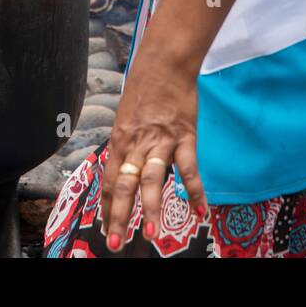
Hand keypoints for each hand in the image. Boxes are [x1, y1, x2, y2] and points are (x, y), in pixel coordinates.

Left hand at [101, 44, 204, 251]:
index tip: (106, 227)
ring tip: (151, 236)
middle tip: (116, 243)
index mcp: (120, 140)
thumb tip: (125, 168)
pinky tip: (199, 212)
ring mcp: (160, 141)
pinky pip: (188, 169)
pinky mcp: (183, 136)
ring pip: (151, 180)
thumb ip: (127, 145)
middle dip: (120, 217)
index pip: (110, 180)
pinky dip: (194, 191)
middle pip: (125, 186)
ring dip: (151, 209)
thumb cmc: (145, 89)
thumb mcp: (126, 117)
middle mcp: (136, 143)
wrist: (165, 63)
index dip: (108, 206)